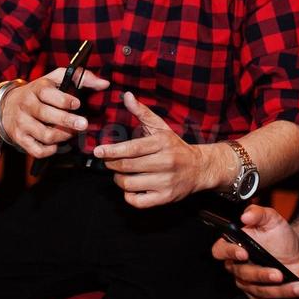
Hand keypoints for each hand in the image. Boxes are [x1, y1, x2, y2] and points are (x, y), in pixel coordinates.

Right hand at [0, 67, 110, 157]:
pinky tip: (57, 145)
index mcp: (37, 89)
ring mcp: (22, 123)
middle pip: (46, 115)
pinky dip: (50, 150)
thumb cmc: (38, 92)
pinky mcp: (19, 138)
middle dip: (67, 121)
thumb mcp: (55, 79)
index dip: (63, 100)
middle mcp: (27, 105)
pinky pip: (36, 150)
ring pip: (44, 134)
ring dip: (62, 136)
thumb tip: (104, 84)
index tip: (77, 104)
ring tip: (71, 133)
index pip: (48, 94)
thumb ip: (81, 78)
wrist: (6, 105)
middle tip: (83, 124)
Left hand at [94, 92, 214, 207]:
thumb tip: (126, 96)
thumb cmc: (175, 147)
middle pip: (127, 166)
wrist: (200, 168)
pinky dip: (128, 195)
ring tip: (121, 173)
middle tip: (108, 160)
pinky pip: (137, 201)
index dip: (112, 150)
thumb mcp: (160, 127)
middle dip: (112, 163)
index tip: (98, 151)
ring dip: (118, 179)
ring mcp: (166, 182)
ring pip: (129, 184)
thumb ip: (142, 112)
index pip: (132, 148)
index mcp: (162, 143)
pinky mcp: (165, 198)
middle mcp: (165, 163)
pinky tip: (131, 187)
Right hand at [211, 204, 298, 298]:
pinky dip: (292, 295)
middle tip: (279, 274)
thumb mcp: (271, 219)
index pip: (220, 251)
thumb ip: (257, 213)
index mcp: (234, 246)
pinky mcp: (264, 297)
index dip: (229, 253)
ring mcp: (250, 284)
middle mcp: (238, 267)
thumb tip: (246, 215)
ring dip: (282, 291)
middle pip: (243, 275)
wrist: (295, 250)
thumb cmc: (279, 235)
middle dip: (262, 276)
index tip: (244, 252)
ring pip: (261, 292)